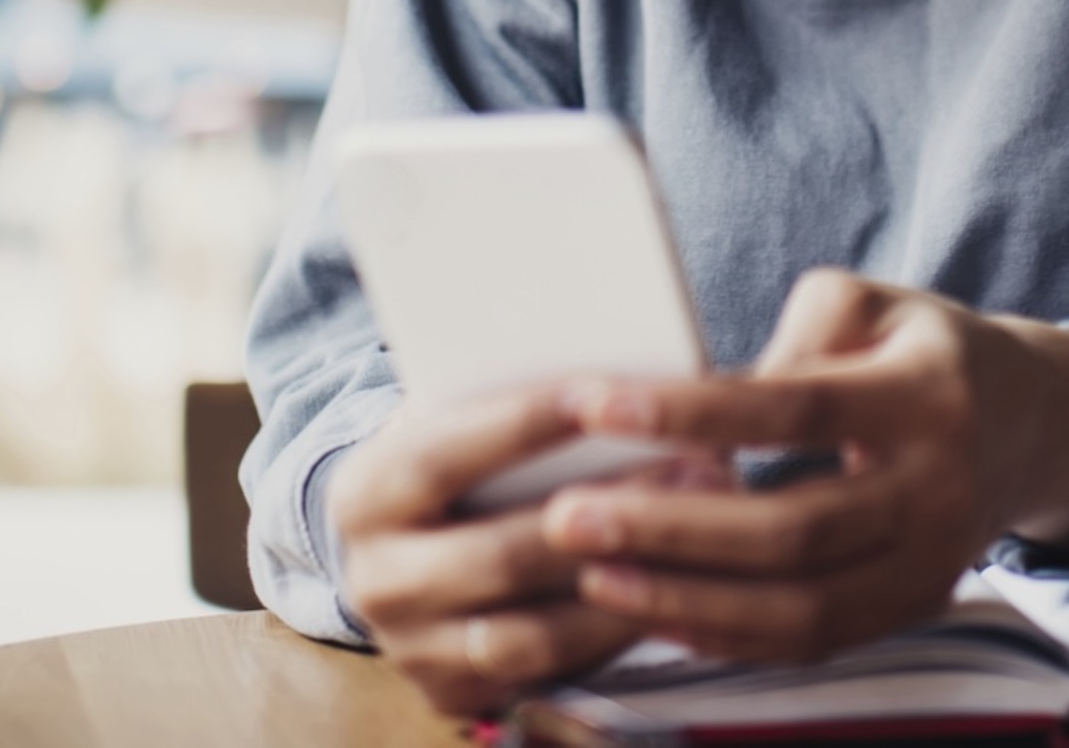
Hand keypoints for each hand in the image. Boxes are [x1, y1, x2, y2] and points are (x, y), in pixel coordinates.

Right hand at [329, 384, 725, 714]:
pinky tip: (677, 581)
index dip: (525, 424)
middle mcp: (375, 582)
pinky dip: (618, 627)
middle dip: (608, 511)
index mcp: (365, 494)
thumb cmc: (459, 450)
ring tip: (703, 524)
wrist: (405, 542)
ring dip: (629, 579)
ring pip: (533, 632)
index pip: (444, 456)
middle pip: (499, 555)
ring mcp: (412, 651)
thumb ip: (504, 392)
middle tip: (695, 464)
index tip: (603, 391)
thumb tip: (611, 373)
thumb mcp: (455, 411)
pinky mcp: (456, 696)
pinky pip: (552, 674)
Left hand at [539, 269, 1068, 663]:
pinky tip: (652, 608)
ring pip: (800, 608)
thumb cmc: (922, 345)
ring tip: (591, 573)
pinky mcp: (914, 608)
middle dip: (669, 528)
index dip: (691, 411)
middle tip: (567, 515)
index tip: (594, 402)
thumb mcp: (871, 302)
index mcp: (924, 393)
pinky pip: (811, 639)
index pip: (794, 409)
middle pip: (793, 530)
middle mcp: (935, 487)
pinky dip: (726, 634)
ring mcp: (932, 562)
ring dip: (685, 599)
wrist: (1031, 421)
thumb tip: (702, 404)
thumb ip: (790, 338)